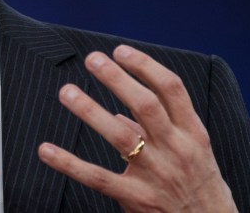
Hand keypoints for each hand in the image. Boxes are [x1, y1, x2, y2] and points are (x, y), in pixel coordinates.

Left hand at [38, 45, 236, 211]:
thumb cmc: (202, 186)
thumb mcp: (195, 151)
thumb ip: (164, 126)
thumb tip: (122, 111)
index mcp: (193, 133)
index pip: (172, 89)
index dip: (145, 66)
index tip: (121, 51)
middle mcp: (176, 149)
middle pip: (146, 105)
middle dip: (118, 79)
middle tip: (92, 60)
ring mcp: (157, 174)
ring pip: (121, 136)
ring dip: (91, 111)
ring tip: (67, 92)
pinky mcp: (137, 198)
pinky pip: (98, 177)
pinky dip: (69, 163)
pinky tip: (47, 150)